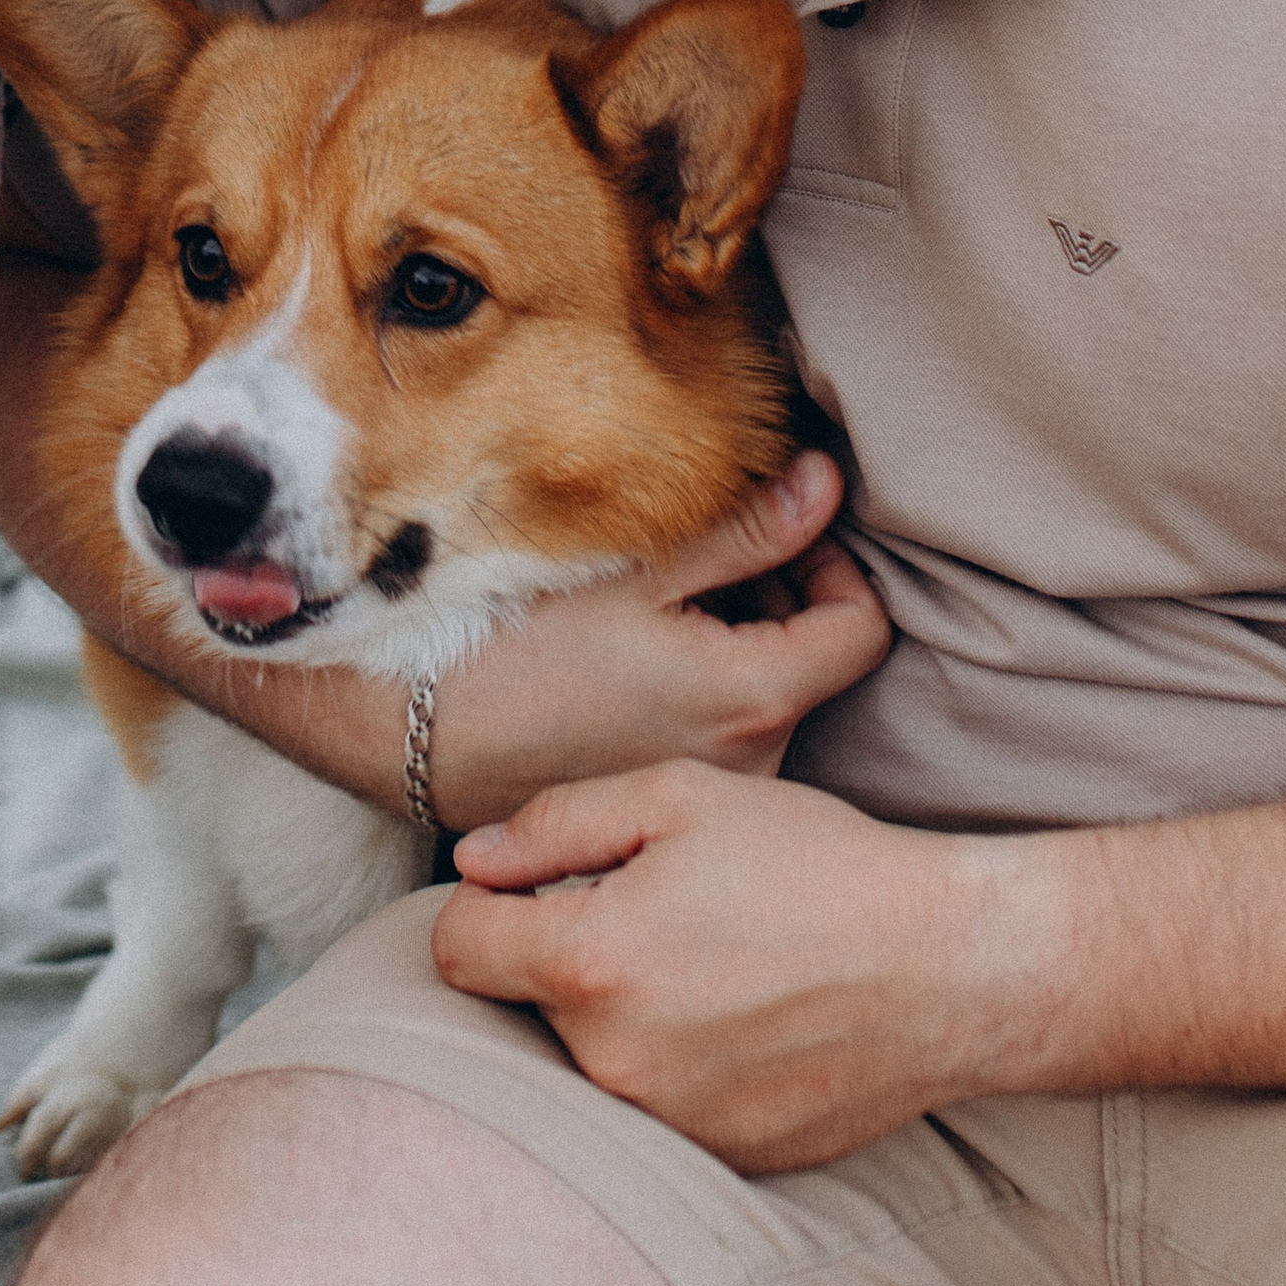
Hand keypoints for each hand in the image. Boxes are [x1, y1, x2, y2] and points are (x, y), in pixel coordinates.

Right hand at [418, 451, 890, 832]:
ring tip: (651, 608)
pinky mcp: (671, 803)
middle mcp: (753, 763)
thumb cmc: (521, 643)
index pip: (863, 628)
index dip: (834, 565)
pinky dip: (702, 687)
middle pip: (813, 660)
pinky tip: (630, 662)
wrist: (422, 734)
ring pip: (766, 695)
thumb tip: (827, 483)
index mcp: (754, 698)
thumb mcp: (641, 569)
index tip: (779, 534)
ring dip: (736, 640)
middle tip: (697, 558)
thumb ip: (749, 529)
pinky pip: (723, 733)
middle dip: (775, 597)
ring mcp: (713, 794)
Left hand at [433, 759, 1049, 1171]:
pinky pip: (657, 1106)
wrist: (949, 967)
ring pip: (591, 1058)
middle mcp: (615, 1063)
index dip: (486, 905)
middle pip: (525, 1006)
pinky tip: (746, 1021)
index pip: (458, 949)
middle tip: (653, 915)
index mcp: (591, 963)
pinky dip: (679, 1064)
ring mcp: (669, 1125)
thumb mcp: (680, 798)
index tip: (536, 888)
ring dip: (619, 1014)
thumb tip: (474, 862)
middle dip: (561, 957)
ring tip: (711, 965)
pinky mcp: (722, 1159)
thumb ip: (556, 824)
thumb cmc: (817, 865)